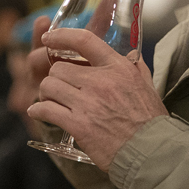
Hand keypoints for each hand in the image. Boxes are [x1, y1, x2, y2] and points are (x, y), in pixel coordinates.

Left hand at [25, 27, 167, 172]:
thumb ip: (135, 67)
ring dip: (46, 94)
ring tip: (51, 100)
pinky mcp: (78, 125)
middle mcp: (101, 82)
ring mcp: (87, 103)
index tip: (49, 37)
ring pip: (49, 86)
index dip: (61, 36)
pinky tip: (38, 113)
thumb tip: (130, 53)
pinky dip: (38, 111)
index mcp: (118, 68)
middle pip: (59, 68)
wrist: (150, 151)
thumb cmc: (150, 120)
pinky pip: (46, 110)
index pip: (84, 40)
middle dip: (55, 77)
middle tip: (58, 87)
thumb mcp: (147, 84)